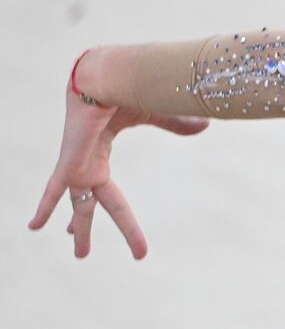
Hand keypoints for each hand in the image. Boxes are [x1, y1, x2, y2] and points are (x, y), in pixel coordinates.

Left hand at [27, 48, 209, 257]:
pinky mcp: (71, 161)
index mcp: (100, 152)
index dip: (123, 219)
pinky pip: (56, 189)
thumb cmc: (125, 87)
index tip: (126, 235)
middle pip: (92, 206)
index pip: (112, 196)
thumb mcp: (153, 113)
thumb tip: (206, 126)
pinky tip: (34, 227)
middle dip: (84, 228)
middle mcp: (87, 163)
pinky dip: (46, 207)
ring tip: (80, 254)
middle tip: (82, 253)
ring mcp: (77, 164)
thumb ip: (174, 124)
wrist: (103, 75)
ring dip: (78, 228)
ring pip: (78, 205)